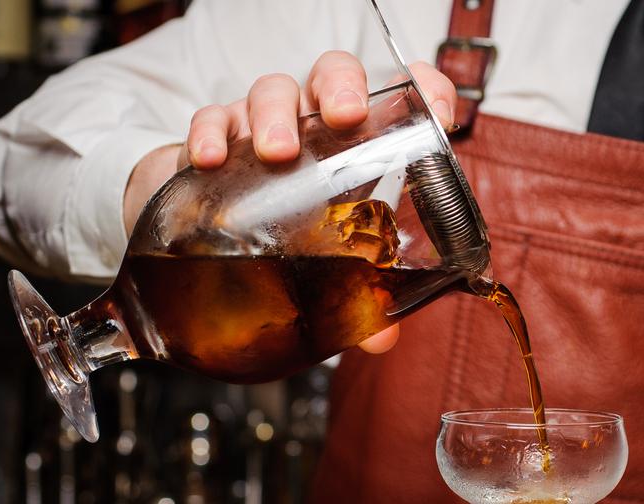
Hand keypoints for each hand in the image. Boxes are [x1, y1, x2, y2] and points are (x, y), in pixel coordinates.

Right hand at [124, 51, 456, 353]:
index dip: (423, 87)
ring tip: (279, 154)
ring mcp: (261, 123)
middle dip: (341, 87)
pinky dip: (211, 131)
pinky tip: (211, 160)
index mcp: (354, 143)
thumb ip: (355, 292)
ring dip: (276, 115)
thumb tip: (382, 337)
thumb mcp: (324, 257)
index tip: (437, 106)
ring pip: (272, 90)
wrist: (206, 228)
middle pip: (332, 74)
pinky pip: (212, 117)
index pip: (397, 96)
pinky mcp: (214, 135)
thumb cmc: (283, 229)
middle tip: (345, 117)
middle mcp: (312, 122)